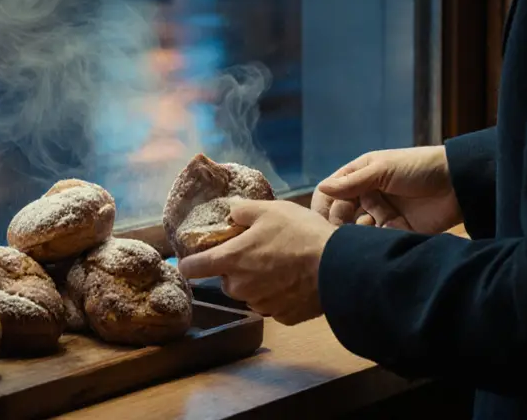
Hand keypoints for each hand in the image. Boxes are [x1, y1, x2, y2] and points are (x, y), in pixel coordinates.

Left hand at [177, 200, 335, 324]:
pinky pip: (272, 305)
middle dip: (236, 269)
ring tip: (282, 266)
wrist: (337, 266)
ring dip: (257, 283)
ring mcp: (261, 304)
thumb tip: (230, 213)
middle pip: (227, 280)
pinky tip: (294, 282)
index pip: (193, 268)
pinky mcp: (282, 316)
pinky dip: (278, 295)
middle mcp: (240, 287)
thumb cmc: (300, 234)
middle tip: (259, 252)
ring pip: (250, 294)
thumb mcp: (270, 210)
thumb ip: (242, 211)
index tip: (191, 261)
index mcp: (231, 260)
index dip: (189, 263)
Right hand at [310, 146, 461, 234]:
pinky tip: (388, 231)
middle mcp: (367, 197)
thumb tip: (321, 188)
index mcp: (359, 176)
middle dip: (341, 224)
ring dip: (361, 232)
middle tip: (348, 227)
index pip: (330, 193)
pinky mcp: (396, 232)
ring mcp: (381, 215)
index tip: (324, 219)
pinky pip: (378, 241)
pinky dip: (378, 240)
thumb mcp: (383, 169)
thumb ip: (352, 182)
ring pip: (357, 232)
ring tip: (374, 225)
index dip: (324, 206)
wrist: (458, 184)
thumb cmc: (419, 168)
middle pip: (340, 216)